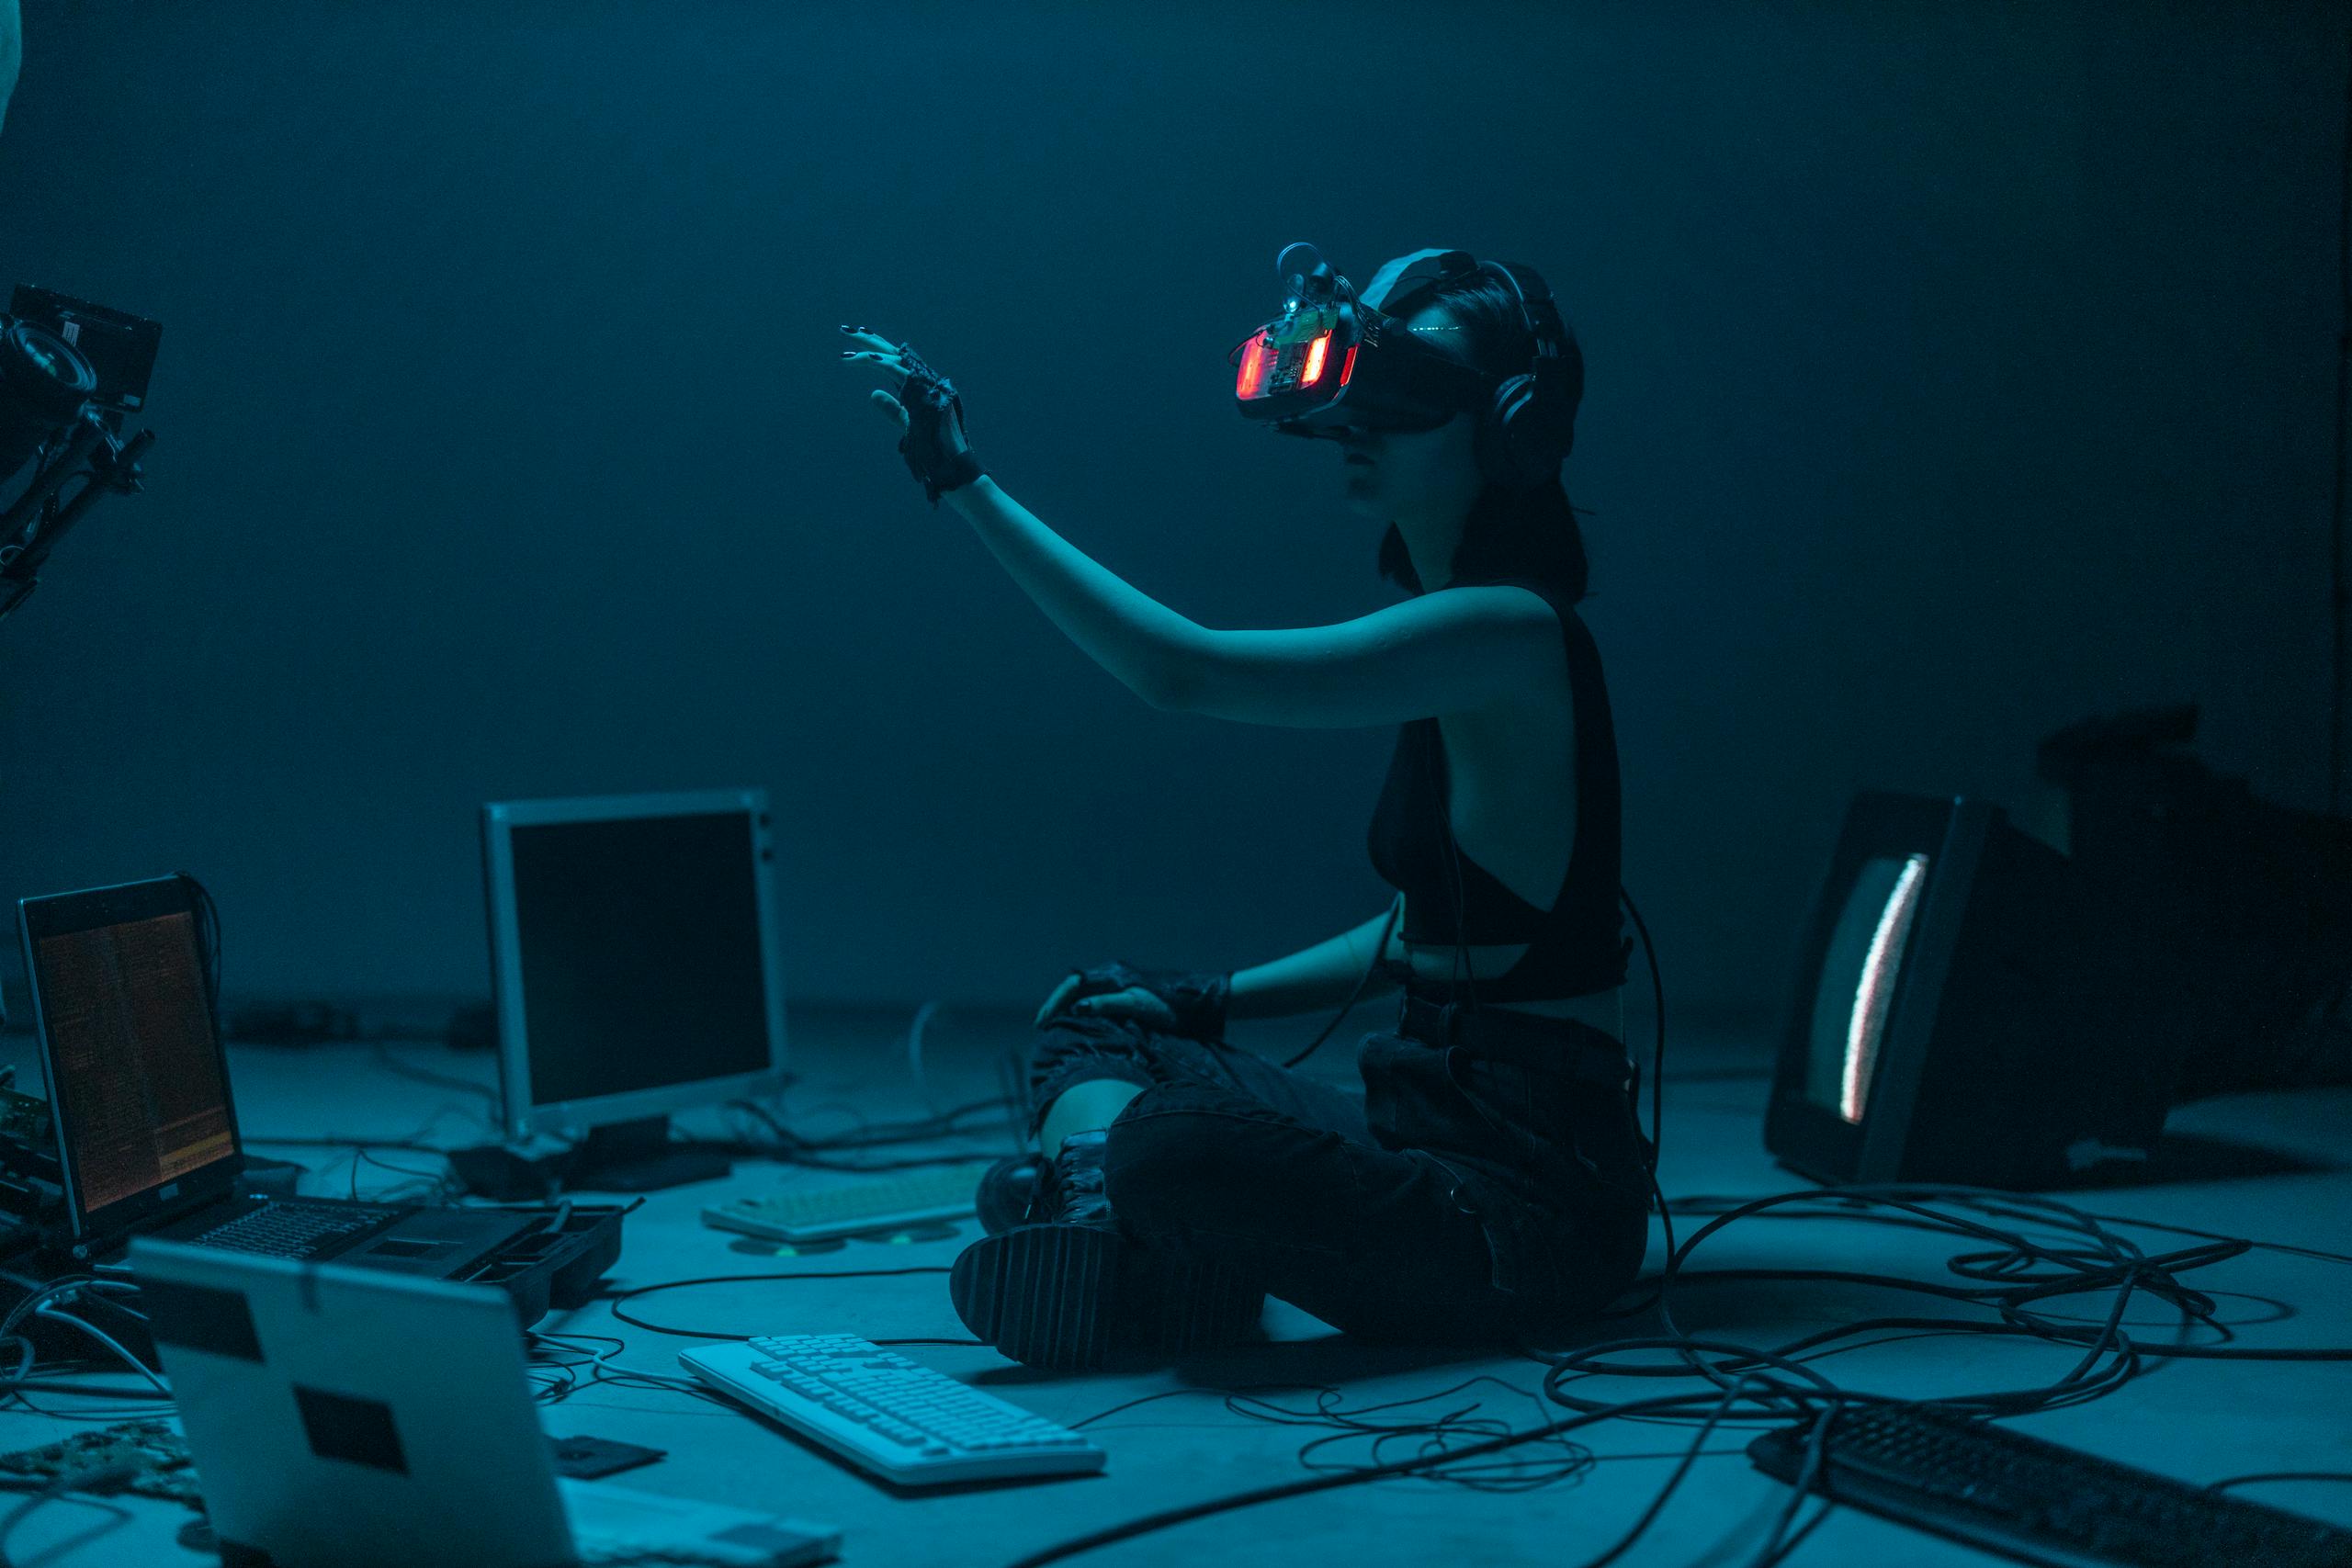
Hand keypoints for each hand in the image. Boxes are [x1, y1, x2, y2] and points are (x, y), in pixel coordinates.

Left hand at [838, 325, 983, 504]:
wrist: (952, 465)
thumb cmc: (935, 450)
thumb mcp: (908, 426)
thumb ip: (892, 409)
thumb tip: (873, 393)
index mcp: (922, 387)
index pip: (896, 362)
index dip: (878, 349)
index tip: (859, 339)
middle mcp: (926, 381)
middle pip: (894, 353)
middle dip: (870, 340)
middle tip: (846, 329)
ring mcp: (927, 384)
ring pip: (895, 358)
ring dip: (870, 351)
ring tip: (848, 347)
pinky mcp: (926, 391)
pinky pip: (900, 371)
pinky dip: (882, 363)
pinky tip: (865, 358)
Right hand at [1034, 963, 1230, 1039]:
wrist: (1198, 1002)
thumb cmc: (1171, 1006)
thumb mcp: (1138, 1006)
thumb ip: (1107, 1004)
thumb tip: (1076, 1007)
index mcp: (1112, 973)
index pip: (1073, 984)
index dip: (1054, 1003)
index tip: (1043, 1022)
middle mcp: (1113, 973)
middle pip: (1075, 986)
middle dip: (1056, 1004)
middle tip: (1041, 1025)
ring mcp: (1120, 981)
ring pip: (1084, 992)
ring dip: (1067, 1006)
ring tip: (1054, 1025)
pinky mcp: (1128, 991)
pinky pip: (1096, 997)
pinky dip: (1082, 1009)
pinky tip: (1079, 1022)